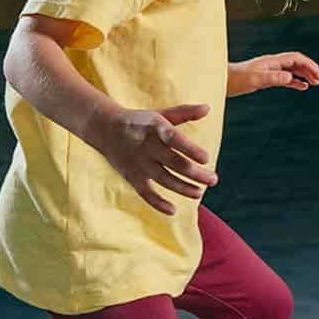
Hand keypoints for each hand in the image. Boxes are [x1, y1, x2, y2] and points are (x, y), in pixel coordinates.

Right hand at [91, 103, 217, 215]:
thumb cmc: (141, 122)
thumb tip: (208, 108)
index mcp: (154, 128)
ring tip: (200, 192)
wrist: (105, 129)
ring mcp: (138, 163)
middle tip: (213, 180)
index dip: (190, 149)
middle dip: (195, 173)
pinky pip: (145, 193)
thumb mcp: (160, 114)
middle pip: (174, 163)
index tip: (206, 158)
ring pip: (163, 179)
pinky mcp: (131, 176)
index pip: (174, 139)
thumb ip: (184, 113)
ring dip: (183, 188)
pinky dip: (157, 203)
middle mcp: (146, 146)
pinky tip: (173, 210)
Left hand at [229, 52, 318, 95]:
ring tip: (315, 82)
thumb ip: (273, 78)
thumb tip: (290, 77)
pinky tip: (302, 86)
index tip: (318, 74)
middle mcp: (272, 63)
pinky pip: (285, 77)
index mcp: (272, 61)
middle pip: (297, 62)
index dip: (309, 65)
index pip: (296, 58)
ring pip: (293, 69)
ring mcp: (270, 70)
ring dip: (305, 74)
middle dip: (310, 69)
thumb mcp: (255, 79)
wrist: (221, 80)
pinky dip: (296, 81)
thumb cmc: (235, 79)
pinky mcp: (266, 77)